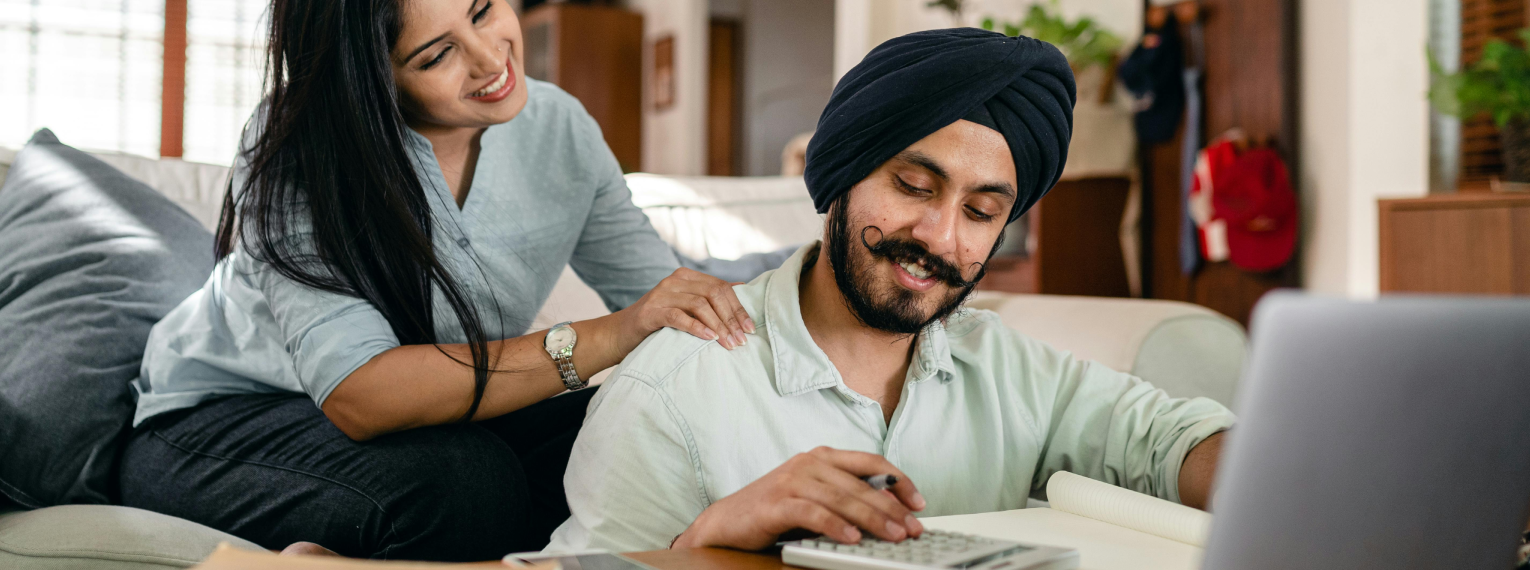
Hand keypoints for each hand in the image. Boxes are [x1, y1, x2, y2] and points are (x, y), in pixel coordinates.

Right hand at [619, 268, 753, 348]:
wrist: (619, 334)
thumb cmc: (658, 323)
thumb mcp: (685, 307)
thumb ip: (708, 297)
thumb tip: (741, 288)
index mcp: (686, 277)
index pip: (721, 287)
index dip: (738, 308)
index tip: (750, 329)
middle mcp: (675, 281)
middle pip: (714, 294)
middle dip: (731, 318)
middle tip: (741, 341)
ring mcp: (661, 294)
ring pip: (699, 305)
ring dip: (719, 326)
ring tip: (730, 344)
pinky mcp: (650, 311)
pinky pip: (678, 316)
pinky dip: (697, 327)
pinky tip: (709, 338)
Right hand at [672, 447, 927, 550]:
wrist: (727, 521)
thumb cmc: (775, 510)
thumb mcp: (815, 498)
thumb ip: (845, 498)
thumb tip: (889, 514)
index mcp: (822, 457)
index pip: (871, 462)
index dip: (899, 480)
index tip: (919, 503)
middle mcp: (809, 463)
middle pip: (861, 484)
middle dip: (892, 508)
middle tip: (913, 529)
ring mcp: (792, 480)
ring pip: (842, 498)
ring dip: (872, 519)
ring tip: (893, 536)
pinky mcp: (777, 502)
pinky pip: (813, 513)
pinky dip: (835, 526)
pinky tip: (852, 538)